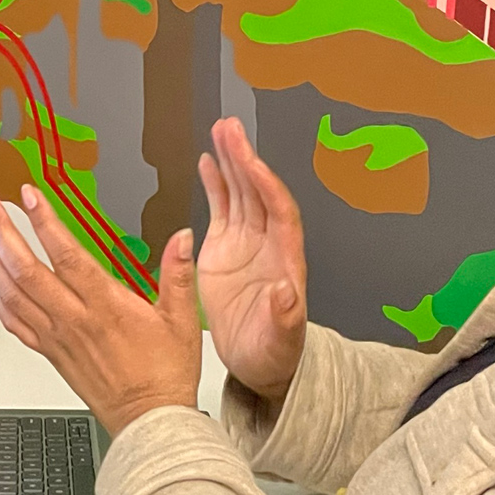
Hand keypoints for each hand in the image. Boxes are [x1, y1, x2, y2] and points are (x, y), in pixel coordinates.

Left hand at [0, 184, 200, 435]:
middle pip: (25, 269)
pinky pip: (13, 322)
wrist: (150, 422)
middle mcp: (73, 320)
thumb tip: (182, 237)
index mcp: (105, 306)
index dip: (43, 221)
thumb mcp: (182, 320)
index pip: (65, 255)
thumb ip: (178, 273)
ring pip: (10, 293)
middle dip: (0, 231)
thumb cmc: (164, 374)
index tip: (27, 195)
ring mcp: (56, 337)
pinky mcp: (49, 352)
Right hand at [197, 117, 306, 405]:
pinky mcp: (224, 251)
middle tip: (230, 128)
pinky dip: (215, 184)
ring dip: (232, 162)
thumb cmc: (275, 357)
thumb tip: (287, 292)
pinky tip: (208, 161)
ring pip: (241, 194)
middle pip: (258, 192)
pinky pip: (222, 209)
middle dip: (245, 160)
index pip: (278, 212)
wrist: (258, 366)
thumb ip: (285, 319)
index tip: (249, 162)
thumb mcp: (281, 343)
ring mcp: (245, 245)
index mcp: (285, 260)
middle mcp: (267, 245)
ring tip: (220, 131)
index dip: (265, 185)